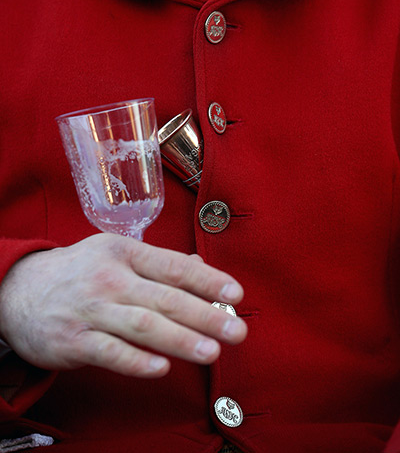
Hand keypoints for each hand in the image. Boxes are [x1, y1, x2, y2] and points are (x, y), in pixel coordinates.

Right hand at [0, 234, 246, 377]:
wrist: (19, 290)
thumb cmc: (80, 271)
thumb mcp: (115, 254)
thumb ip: (157, 263)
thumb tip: (200, 267)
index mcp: (123, 252)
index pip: (173, 265)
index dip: (207, 279)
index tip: (236, 293)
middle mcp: (109, 277)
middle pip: (164, 297)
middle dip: (204, 314)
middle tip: (236, 330)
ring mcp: (90, 309)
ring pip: (141, 325)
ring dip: (179, 339)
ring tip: (211, 352)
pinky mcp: (73, 340)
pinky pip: (109, 352)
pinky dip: (136, 361)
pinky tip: (162, 368)